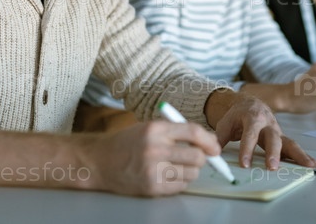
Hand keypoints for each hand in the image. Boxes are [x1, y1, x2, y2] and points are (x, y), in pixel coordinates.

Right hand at [90, 120, 218, 195]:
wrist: (99, 161)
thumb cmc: (126, 142)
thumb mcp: (148, 127)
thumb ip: (175, 131)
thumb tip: (208, 141)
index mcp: (155, 129)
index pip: (193, 131)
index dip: (209, 140)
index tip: (215, 147)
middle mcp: (155, 148)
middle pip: (196, 156)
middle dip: (201, 158)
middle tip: (195, 158)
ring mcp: (152, 169)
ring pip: (191, 173)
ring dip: (190, 171)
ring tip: (176, 166)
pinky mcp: (151, 187)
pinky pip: (180, 186)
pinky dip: (180, 182)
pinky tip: (168, 175)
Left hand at [212, 94, 315, 169]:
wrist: (250, 104)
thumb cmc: (236, 116)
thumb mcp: (225, 123)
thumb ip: (219, 137)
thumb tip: (213, 152)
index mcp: (252, 117)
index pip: (250, 135)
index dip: (247, 149)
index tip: (244, 164)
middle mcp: (268, 123)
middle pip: (272, 138)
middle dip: (273, 153)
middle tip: (272, 167)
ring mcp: (277, 130)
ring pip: (288, 142)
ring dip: (297, 154)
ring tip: (307, 165)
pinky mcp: (281, 137)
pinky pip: (293, 146)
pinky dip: (302, 155)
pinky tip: (311, 164)